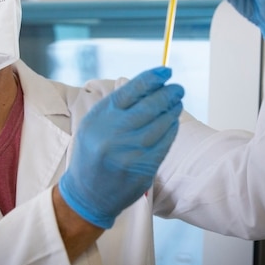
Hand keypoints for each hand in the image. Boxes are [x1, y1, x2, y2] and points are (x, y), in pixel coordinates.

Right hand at [58, 67, 182, 228]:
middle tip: (177, 88)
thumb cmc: (91, 153)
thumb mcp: (93, 124)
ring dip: (172, 110)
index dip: (151, 78)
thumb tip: (148, 85)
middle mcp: (114, 133)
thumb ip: (116, 106)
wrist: (86, 194)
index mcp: (100, 118)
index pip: (131, 91)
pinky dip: (171, 130)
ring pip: (160, 124)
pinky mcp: (143, 168)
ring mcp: (130, 152)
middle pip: (149, 106)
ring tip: (177, 102)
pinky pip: (164, 143)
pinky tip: (172, 122)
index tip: (165, 71)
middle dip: (167, 94)